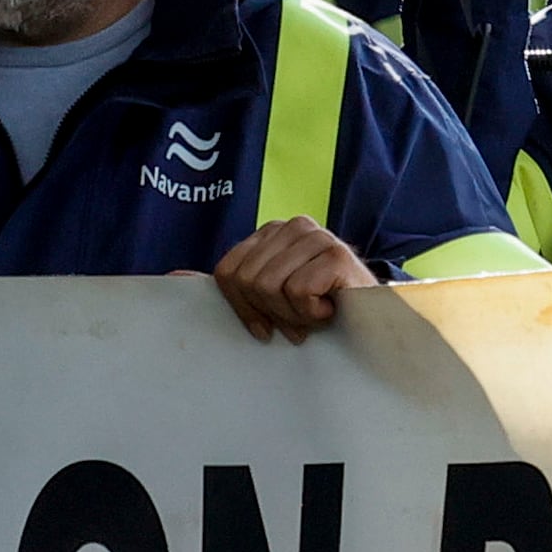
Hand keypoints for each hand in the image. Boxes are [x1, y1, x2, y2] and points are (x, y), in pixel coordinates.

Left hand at [210, 219, 376, 342]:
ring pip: (270, 286)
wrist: (375, 321)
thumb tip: (177, 275)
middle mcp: (295, 226)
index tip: (265, 326)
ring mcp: (318, 237)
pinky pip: (299, 292)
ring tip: (316, 313)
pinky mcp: (337, 255)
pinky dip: (313, 313)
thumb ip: (234, 285)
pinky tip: (331, 308)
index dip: (242, 307)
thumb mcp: (271, 294)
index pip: (228, 270)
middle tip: (298, 321)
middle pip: (248, 280)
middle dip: (271, 312)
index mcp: (273, 231)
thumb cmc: (322, 309)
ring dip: (293, 314)